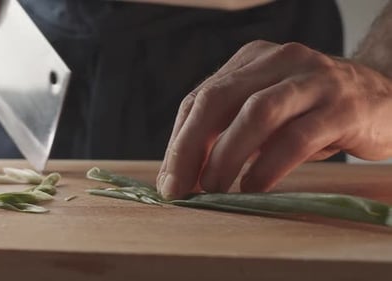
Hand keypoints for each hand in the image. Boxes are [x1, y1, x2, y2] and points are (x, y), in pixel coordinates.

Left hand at [157, 40, 391, 198]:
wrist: (383, 97)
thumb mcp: (266, 113)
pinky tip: (253, 188)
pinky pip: (297, 137)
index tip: (169, 180)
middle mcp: (278, 60)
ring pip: (256, 113)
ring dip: (226, 156)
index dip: (178, 142)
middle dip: (189, 148)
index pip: (199, 98)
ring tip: (212, 190)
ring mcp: (312, 79)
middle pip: (217, 99)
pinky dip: (268, 166)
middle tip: (179, 189)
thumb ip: (228, 132)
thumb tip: (183, 173)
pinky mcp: (343, 105)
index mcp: (251, 60)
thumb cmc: (312, 111)